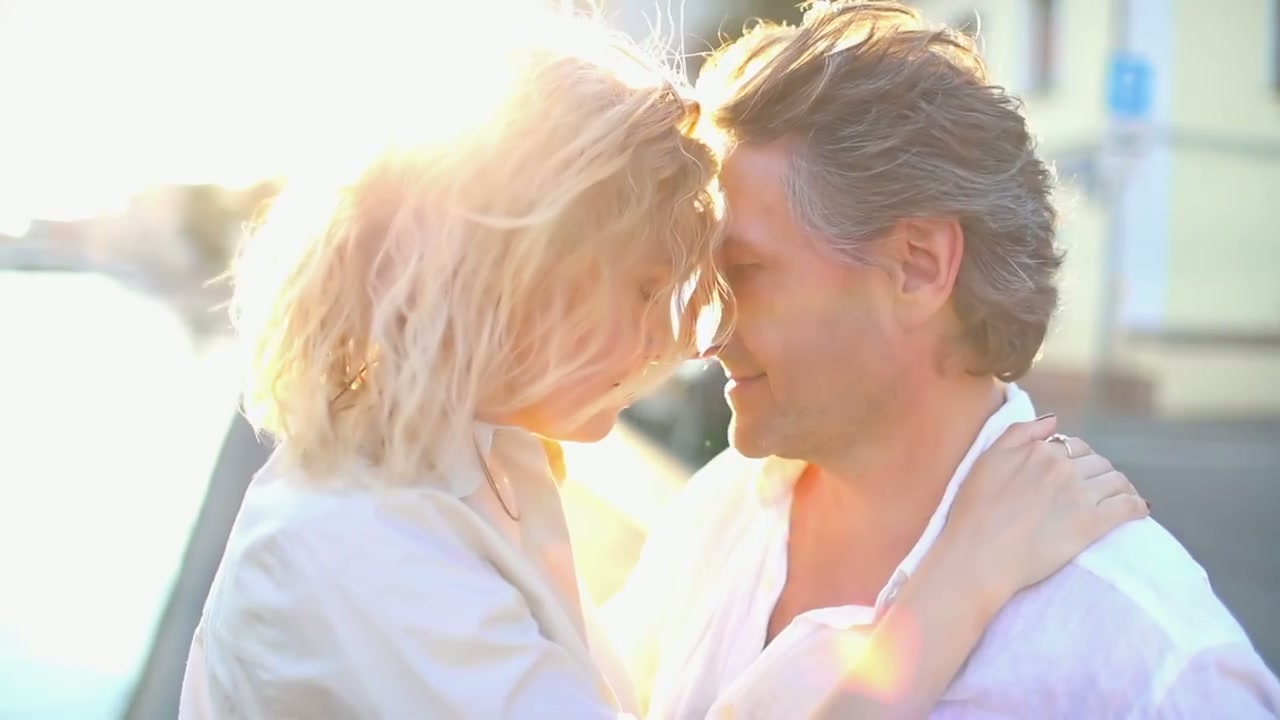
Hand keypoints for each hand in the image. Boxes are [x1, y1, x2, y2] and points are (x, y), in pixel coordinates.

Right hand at [935, 414, 1148, 611]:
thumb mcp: (987, 459)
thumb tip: (1053, 421)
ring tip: (1120, 497)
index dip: (1077, 457)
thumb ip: (1019, 433)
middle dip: (1099, 472)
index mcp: (1040, 451)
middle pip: (1097, 462)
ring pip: (1116, 481)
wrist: (979, 553)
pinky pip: (1126, 506)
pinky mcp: (1092, 523)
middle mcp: (1063, 467)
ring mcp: (1079, 494)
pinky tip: (1138, 510)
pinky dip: (1136, 506)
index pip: (1073, 445)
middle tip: (1096, 487)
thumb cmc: (975, 509)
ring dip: (1120, 487)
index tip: (1075, 472)